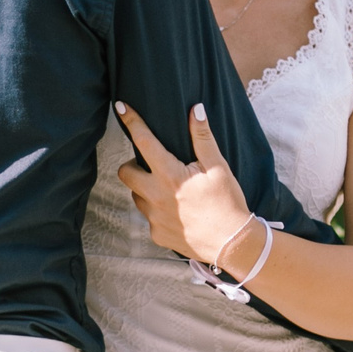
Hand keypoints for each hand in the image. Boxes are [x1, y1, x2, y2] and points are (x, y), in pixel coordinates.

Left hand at [113, 101, 256, 266]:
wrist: (233, 244)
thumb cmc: (227, 203)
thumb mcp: (218, 167)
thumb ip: (202, 138)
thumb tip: (195, 110)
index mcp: (170, 175)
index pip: (144, 141)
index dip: (131, 121)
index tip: (120, 107)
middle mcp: (156, 197)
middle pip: (125, 172)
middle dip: (133, 165)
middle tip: (153, 165)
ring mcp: (154, 218)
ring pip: (136, 196)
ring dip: (146, 189)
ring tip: (170, 190)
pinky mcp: (156, 235)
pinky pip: (148, 217)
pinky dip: (158, 211)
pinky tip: (178, 212)